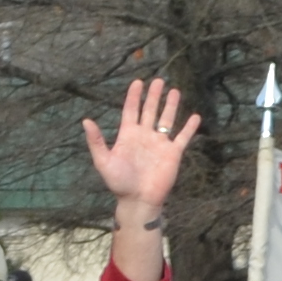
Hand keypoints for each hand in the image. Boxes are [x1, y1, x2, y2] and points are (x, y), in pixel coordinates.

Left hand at [83, 78, 200, 218]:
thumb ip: (96, 141)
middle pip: (150, 111)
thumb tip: (86, 120)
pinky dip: (189, 127)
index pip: (131, 110)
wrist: (138, 201)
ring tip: (175, 91)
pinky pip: (182, 137)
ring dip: (171, 106)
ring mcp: (159, 144)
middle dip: (154, 96)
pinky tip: (195, 116)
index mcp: (128, 135)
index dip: (134, 96)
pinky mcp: (173, 153)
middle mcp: (144, 136)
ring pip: (166, 119)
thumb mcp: (103, 161)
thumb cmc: (119, 183)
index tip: (137, 82)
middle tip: (159, 80)